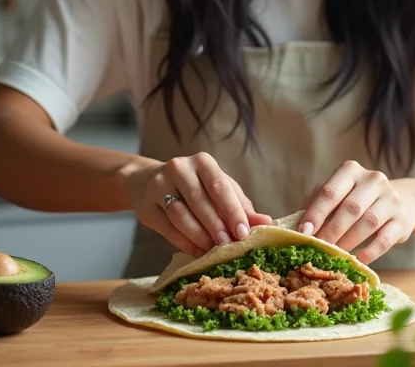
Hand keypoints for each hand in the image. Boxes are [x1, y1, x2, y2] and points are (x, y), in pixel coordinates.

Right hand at [125, 152, 271, 257]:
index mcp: (203, 162)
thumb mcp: (219, 190)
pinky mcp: (147, 205)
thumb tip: (267, 222)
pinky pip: (167, 227)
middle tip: (229, 245)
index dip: (232, 211)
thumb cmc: (195, 187)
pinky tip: (197, 251)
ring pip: (181, 215)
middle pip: (200, 200)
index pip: (219, 186)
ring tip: (213, 250)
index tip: (244, 233)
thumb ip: (241, 206)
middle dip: (216, 225)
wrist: (149, 182)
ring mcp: (159, 185)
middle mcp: (179, 168)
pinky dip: (184, 242)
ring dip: (199, 235)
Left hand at [298, 160, 414, 264]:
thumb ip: (315, 206)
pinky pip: (386, 238)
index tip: (303, 233)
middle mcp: (373, 179)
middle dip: (331, 231)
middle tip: (319, 249)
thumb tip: (294, 228)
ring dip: (349, 242)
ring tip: (336, 255)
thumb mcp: (335, 194)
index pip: (330, 191)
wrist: (400, 201)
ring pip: (368, 222)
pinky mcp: (402, 219)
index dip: (316, 213)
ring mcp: (391, 198)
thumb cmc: (355, 199)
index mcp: (350, 170)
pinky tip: (358, 259)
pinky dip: (370, 251)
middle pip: (350, 208)